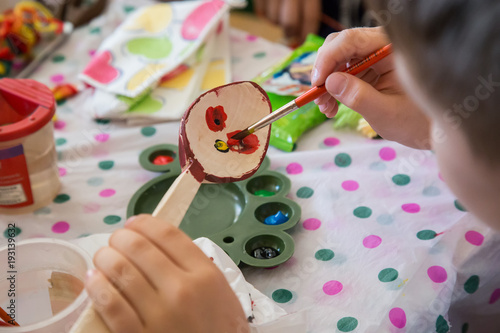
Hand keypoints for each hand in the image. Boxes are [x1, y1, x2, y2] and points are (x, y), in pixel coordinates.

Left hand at [85, 214, 248, 332]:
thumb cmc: (220, 330)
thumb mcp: (221, 293)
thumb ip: (197, 268)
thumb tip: (161, 245)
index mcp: (205, 275)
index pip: (168, 234)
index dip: (144, 223)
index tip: (133, 223)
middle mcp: (182, 290)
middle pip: (140, 248)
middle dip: (120, 238)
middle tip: (115, 241)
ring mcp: (159, 315)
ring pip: (121, 271)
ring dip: (104, 258)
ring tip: (102, 258)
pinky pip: (110, 305)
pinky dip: (97, 287)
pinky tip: (94, 281)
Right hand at [253, 0, 320, 43]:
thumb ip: (309, 4)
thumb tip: (307, 28)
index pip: (310, 17)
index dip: (308, 31)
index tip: (306, 37)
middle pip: (289, 23)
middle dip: (290, 31)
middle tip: (291, 30)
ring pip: (274, 20)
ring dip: (277, 20)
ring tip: (280, 10)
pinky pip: (261, 13)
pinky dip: (265, 13)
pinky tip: (270, 4)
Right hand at [312, 27, 430, 148]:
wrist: (435, 129)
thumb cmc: (418, 121)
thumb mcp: (386, 112)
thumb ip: (358, 96)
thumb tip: (330, 82)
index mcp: (392, 47)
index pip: (351, 40)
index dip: (328, 59)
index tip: (317, 82)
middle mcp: (381, 46)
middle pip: (340, 46)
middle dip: (324, 71)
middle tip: (317, 96)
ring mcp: (374, 57)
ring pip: (338, 60)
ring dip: (326, 84)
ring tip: (325, 108)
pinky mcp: (370, 70)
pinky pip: (344, 73)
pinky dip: (334, 89)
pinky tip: (331, 107)